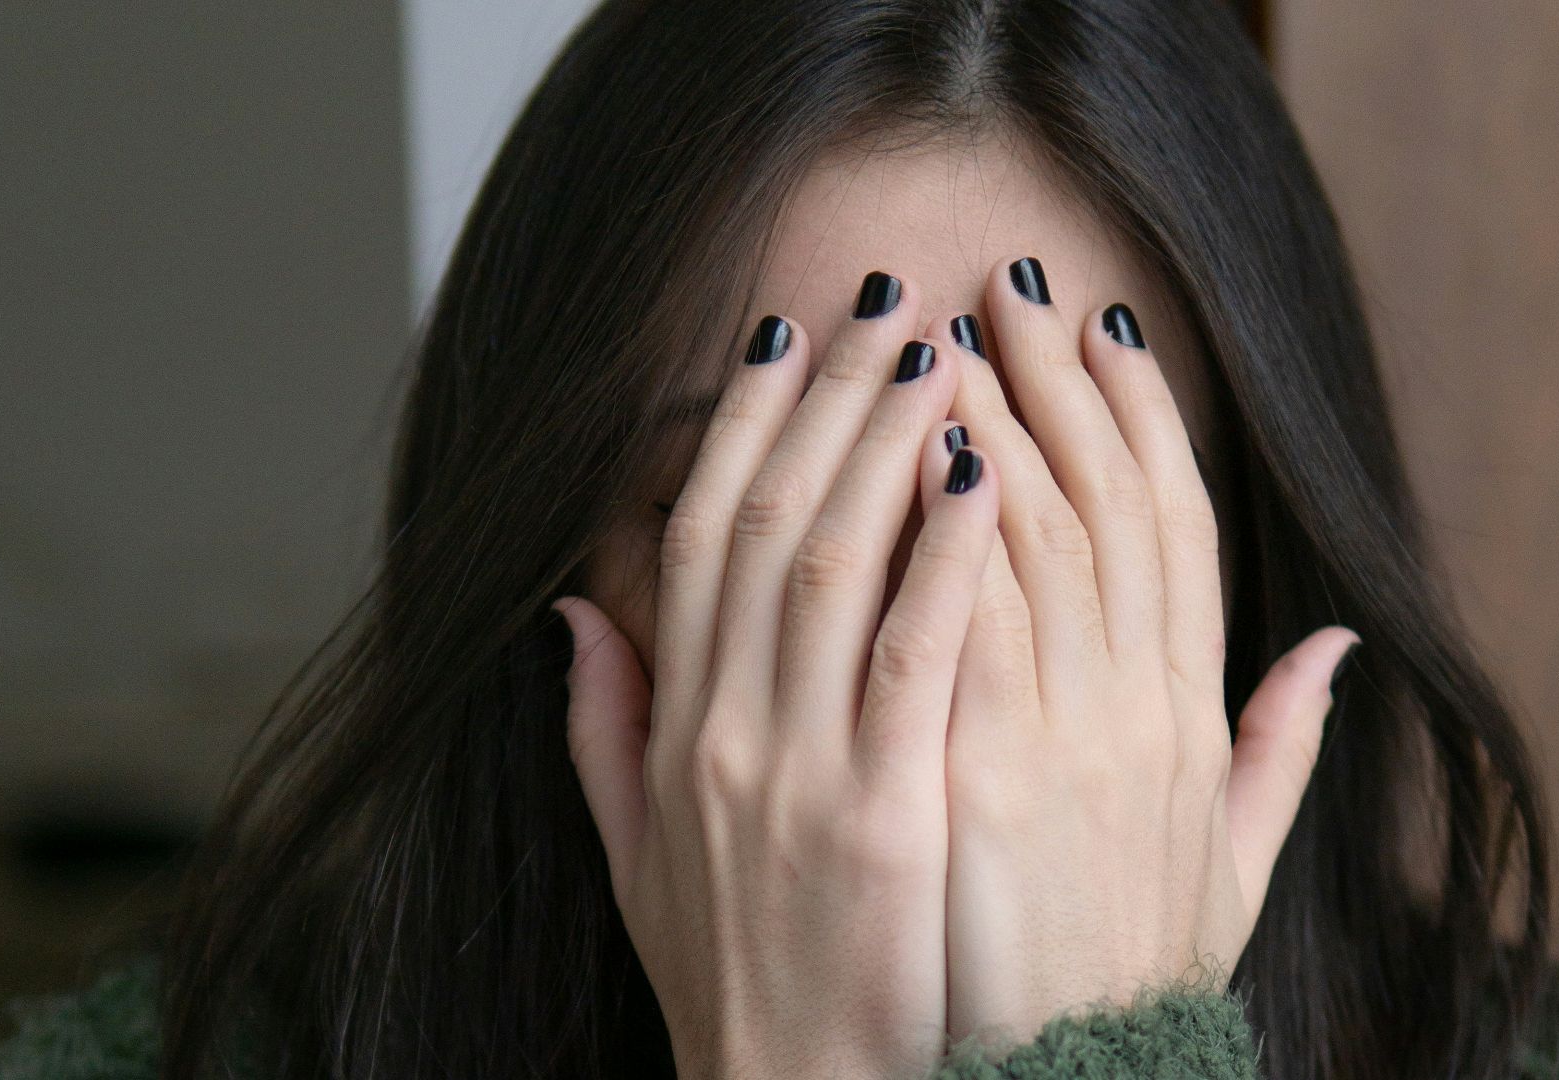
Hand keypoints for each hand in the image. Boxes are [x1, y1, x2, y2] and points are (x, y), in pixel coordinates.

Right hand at [555, 280, 999, 1078]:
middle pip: (763, 523)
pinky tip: (983, 471)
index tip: (780, 344)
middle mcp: (723, 732)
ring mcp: (796, 771)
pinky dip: (943, 554)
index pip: (695, 543)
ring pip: (828, 562)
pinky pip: (912, 654)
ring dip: (883, 443)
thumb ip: (604, 730)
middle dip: (826, 402)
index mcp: (676, 732)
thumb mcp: (638, 859)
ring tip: (940, 350)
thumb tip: (575, 613)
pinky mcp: (880, 816)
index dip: (736, 431)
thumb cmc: (738, 983)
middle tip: (884, 308)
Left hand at [927, 256, 1359, 1040]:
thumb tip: (1337, 652)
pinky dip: (947, 529)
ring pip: (1039, 539)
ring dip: (995, 423)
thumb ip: (1282, 750)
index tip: (1105, 333)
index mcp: (1191, 719)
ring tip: (948, 334)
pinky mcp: (982, 780)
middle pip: (1107, 505)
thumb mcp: (1233, 866)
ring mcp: (1066, 742)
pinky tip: (916, 448)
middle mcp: (1143, 712)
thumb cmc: (1132, 973)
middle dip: (1058, 382)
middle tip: (1010, 283)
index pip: (1179, 530)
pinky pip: (967, 621)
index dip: (1144, 420)